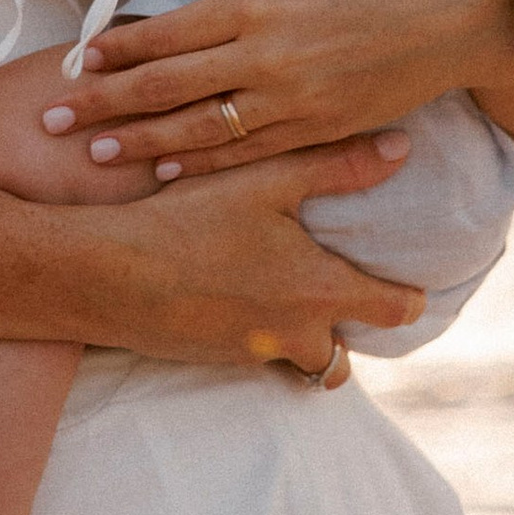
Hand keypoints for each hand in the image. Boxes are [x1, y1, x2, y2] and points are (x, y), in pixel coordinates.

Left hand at [44, 0, 513, 174]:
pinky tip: (165, 170)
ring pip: (199, 127)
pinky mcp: (320, 127)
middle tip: (53, 118)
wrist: (461, 11)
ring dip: (140, 142)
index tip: (75, 62)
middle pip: (166, 85)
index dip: (114, 50)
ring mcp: (294, 96)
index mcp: (258, 1)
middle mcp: (267, 52)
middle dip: (104, 103)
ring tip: (93, 156)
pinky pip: (248, 152)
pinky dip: (202, 162)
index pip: (166, 31)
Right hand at [82, 132, 421, 372]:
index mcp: (318, 291)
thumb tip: (400, 151)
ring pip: (297, 363)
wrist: (101, 275)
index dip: (408, 299)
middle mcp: (292, 335)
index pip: (393, 311)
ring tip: (287, 299)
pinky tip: (233, 296)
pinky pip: (253, 359)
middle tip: (344, 298)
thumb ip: (336, 167)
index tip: (412, 287)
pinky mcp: (211, 362)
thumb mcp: (263, 181)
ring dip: (301, 342)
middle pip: (343, 357)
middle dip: (347, 333)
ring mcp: (251, 355)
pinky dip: (256, 337)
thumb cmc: (185, 221)